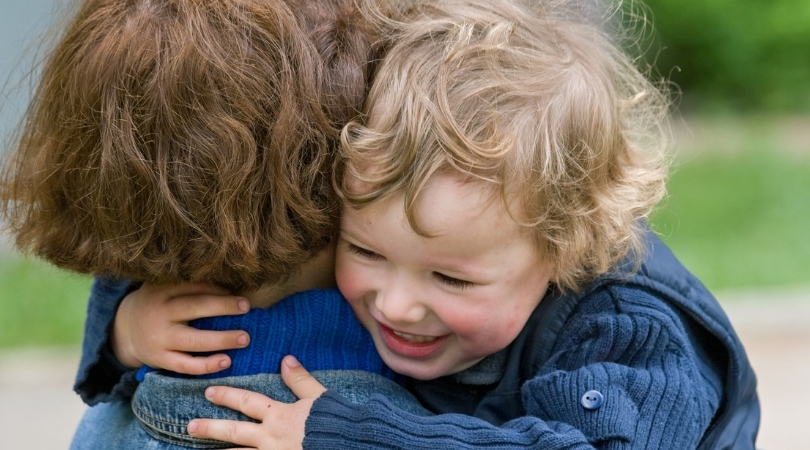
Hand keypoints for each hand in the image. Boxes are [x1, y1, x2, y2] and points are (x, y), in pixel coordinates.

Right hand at [111, 281, 250, 374]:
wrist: (124, 330)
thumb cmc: (157, 305)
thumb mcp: (164, 289)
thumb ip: (189, 286)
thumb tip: (231, 286)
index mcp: (162, 291)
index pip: (195, 287)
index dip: (219, 290)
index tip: (239, 292)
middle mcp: (159, 314)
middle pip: (195, 308)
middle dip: (223, 306)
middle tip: (247, 307)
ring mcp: (159, 339)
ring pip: (194, 340)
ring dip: (222, 340)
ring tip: (245, 338)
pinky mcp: (159, 359)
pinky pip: (186, 365)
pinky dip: (207, 365)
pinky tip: (226, 361)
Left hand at [187, 355, 326, 449]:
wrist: (351, 444)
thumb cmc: (336, 421)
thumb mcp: (320, 396)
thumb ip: (301, 380)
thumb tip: (285, 359)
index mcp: (279, 415)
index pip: (247, 402)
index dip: (227, 395)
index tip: (209, 391)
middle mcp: (270, 437)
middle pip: (234, 432)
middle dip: (211, 427)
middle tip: (190, 426)